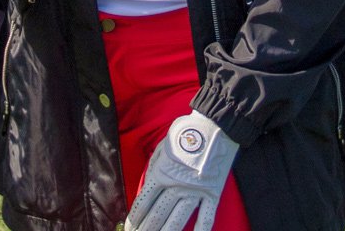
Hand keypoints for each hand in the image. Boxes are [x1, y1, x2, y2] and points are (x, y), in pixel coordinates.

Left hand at [128, 111, 237, 230]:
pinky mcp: (213, 192)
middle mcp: (176, 185)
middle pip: (158, 214)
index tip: (130, 228)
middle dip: (146, 229)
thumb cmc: (185, 133)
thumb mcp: (162, 147)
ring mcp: (196, 191)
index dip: (135, 218)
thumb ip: (154, 168)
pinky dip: (201, 230)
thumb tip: (146, 188)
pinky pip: (207, 216)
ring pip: (178, 220)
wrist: (215, 125)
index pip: (143, 202)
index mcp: (161, 173)